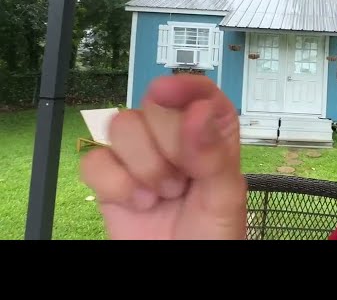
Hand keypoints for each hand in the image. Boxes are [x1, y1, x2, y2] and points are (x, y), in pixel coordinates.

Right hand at [80, 75, 246, 239]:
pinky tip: (139, 202)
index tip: (167, 92)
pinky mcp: (110, 178)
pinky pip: (94, 159)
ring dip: (143, 166)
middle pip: (153, 106)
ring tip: (164, 194)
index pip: (199, 91)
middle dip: (167, 147)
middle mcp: (174, 136)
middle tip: (183, 180)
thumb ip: (214, 154)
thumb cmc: (213, 233)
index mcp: (211, 133)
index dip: (183, 86)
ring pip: (120, 125)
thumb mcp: (225, 195)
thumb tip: (199, 110)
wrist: (179, 267)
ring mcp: (139, 156)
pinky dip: (115, 184)